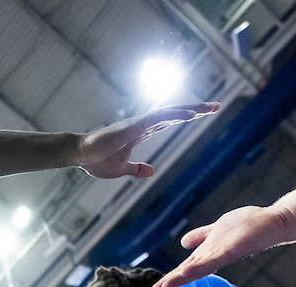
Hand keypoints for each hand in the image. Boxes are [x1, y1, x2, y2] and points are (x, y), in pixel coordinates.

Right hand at [78, 103, 219, 178]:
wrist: (80, 157)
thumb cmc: (97, 161)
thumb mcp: (122, 169)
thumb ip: (137, 169)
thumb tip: (151, 171)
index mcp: (141, 132)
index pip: (169, 121)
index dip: (186, 116)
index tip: (204, 113)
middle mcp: (142, 125)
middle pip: (174, 114)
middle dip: (195, 109)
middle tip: (215, 106)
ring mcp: (138, 124)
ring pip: (169, 113)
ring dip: (189, 109)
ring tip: (209, 108)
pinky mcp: (132, 127)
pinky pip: (157, 118)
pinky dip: (174, 115)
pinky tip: (189, 114)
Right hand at [150, 205, 290, 286]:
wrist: (271, 222)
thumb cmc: (247, 225)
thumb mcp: (216, 229)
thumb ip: (200, 236)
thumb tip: (182, 243)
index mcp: (208, 253)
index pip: (185, 268)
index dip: (169, 277)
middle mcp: (213, 257)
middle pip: (188, 272)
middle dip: (171, 281)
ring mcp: (222, 254)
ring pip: (198, 268)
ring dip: (182, 277)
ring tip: (166, 284)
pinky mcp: (232, 249)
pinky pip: (214, 259)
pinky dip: (200, 265)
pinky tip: (188, 269)